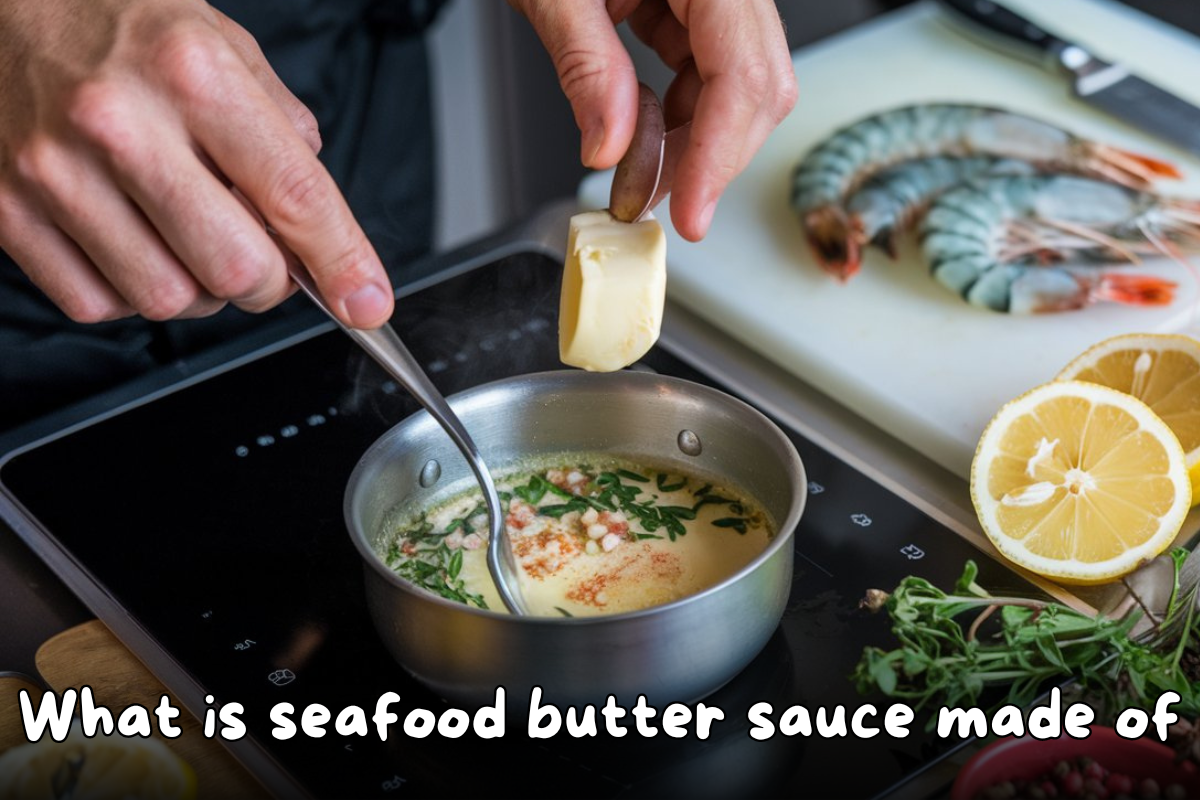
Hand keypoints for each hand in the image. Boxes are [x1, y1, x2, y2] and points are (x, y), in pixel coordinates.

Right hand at [0, 0, 392, 327]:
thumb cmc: (111, 17)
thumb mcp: (220, 41)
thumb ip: (281, 128)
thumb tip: (319, 222)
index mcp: (191, 72)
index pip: (292, 194)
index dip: (342, 262)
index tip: (367, 303)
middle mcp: (120, 123)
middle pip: (234, 269)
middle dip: (269, 283)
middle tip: (265, 258)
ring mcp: (54, 172)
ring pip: (168, 300)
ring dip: (201, 291)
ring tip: (188, 238)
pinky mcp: (6, 211)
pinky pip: (98, 304)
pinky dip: (132, 292)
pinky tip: (133, 243)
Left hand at [511, 0, 796, 240]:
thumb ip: (585, 66)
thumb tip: (611, 146)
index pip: (743, 70)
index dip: (720, 153)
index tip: (691, 214)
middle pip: (759, 82)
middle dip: (712, 154)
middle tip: (664, 205)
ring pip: (737, 84)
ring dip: (694, 140)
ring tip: (640, 173)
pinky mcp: (692, 1)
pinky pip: (705, 68)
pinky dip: (677, 111)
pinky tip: (642, 130)